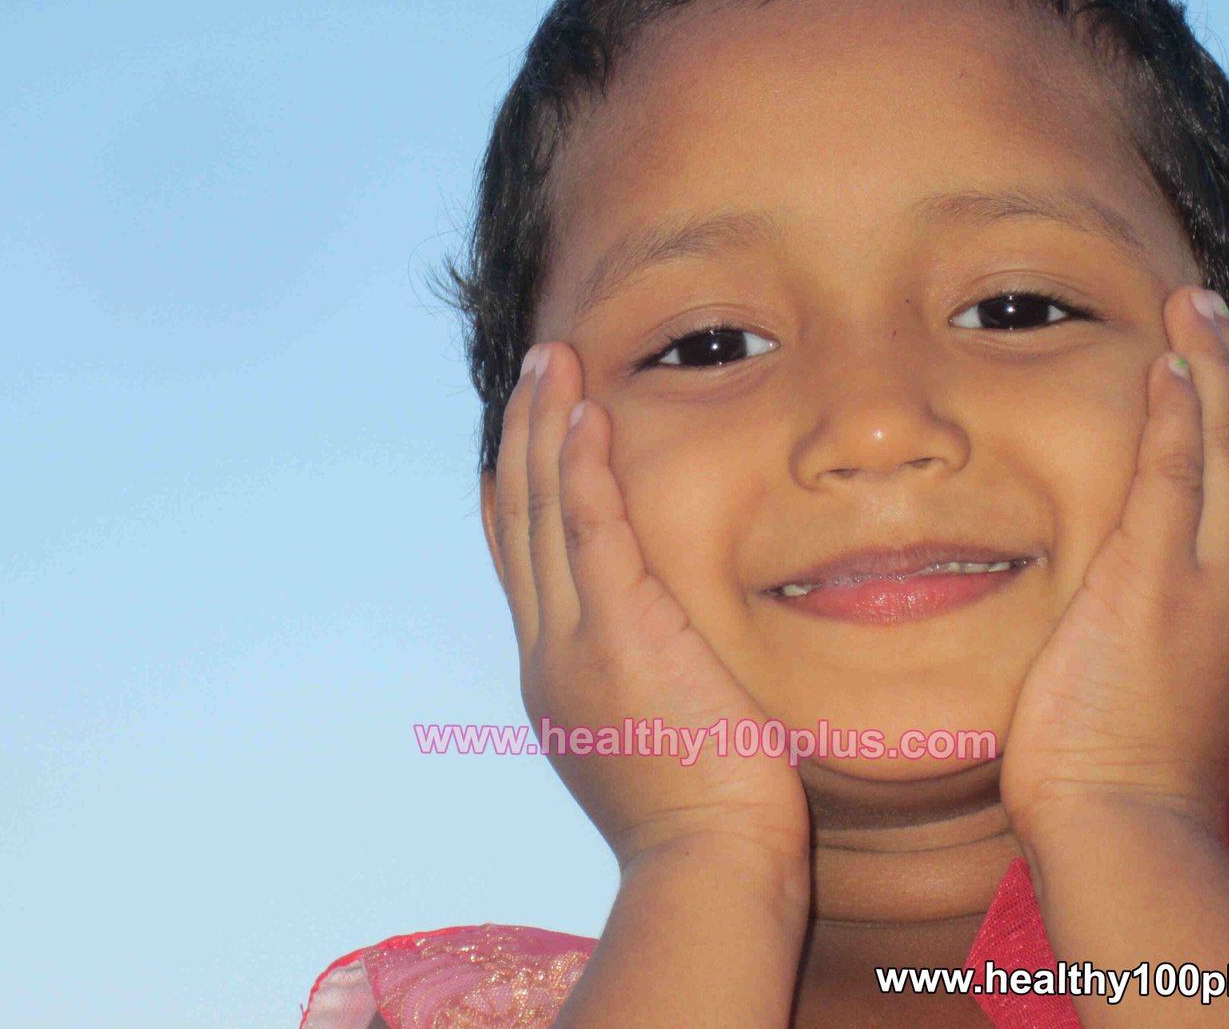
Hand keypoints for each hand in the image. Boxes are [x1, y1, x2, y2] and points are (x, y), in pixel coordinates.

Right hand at [491, 340, 809, 870]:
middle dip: (524, 437)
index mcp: (555, 675)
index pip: (524, 561)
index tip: (522, 436)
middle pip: (521, 520)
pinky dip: (584, 465)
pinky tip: (587, 413)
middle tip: (532, 370)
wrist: (709, 866)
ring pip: (546, 510)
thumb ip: (641, 683)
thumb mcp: (651, 740)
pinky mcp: (620, 631)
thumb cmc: (706, 819)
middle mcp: (548, 650)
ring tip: (550, 362)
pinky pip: (593, 527)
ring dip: (546, 428)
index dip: (518, 488)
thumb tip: (661, 655)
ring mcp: (576, 640)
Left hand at [1000, 285, 1228, 845]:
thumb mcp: (1186, 704)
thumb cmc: (1133, 787)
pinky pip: (1175, 473)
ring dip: (1213, 368)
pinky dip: (1178, 410)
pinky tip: (1170, 361)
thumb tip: (1162, 625)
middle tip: (1222, 313)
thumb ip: (1187, 647)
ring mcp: (1216, 585)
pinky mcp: (1156, 582)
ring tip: (1194, 306)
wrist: (1126, 833)